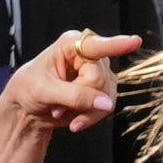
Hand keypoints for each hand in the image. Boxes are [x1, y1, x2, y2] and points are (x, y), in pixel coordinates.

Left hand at [0, 30, 136, 140]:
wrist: (27, 108)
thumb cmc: (28, 89)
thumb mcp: (44, 91)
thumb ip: (75, 96)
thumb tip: (106, 104)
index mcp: (71, 44)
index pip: (96, 46)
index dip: (116, 44)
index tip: (134, 41)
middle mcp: (90, 55)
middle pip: (100, 80)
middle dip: (81, 98)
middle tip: (57, 104)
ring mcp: (98, 73)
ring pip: (107, 96)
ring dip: (86, 111)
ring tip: (61, 110)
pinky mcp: (101, 91)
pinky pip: (107, 107)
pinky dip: (90, 117)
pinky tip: (75, 120)